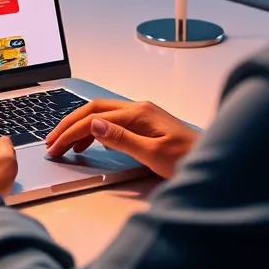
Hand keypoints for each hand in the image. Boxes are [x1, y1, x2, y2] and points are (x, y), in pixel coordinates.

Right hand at [45, 100, 197, 179]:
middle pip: (93, 110)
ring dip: (80, 127)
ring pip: (101, 115)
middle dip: (69, 125)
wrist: (216, 160)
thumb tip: (93, 125)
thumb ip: (122, 139)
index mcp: (138, 113)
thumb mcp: (153, 154)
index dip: (70, 131)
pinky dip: (95, 131)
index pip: (94, 118)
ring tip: (65, 146)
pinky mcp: (145, 124)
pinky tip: (89, 143)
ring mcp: (142, 115)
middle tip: (51, 142)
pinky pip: (112, 122)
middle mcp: (138, 108)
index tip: (55, 146)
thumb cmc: (189, 160)